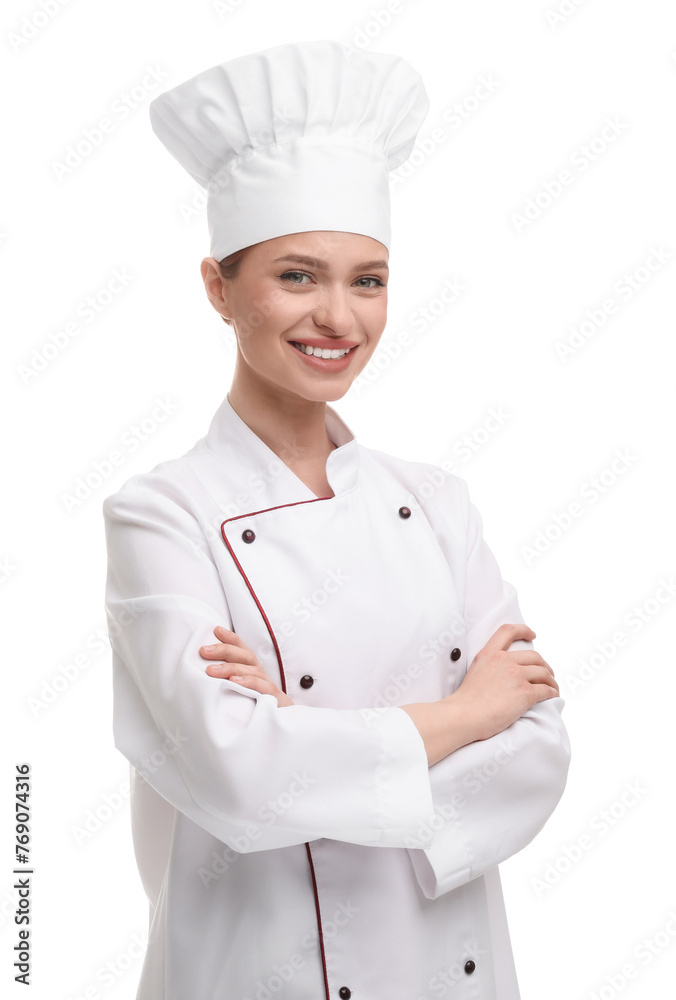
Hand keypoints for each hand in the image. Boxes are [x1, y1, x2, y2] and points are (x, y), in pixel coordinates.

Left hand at [199, 626, 293, 706]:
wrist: (284, 726)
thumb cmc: (258, 709)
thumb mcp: (241, 694)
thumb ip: (229, 683)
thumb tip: (206, 673)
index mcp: (253, 671)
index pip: (243, 650)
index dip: (231, 638)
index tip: (216, 630)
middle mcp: (261, 675)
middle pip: (245, 656)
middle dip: (224, 650)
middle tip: (204, 650)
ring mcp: (268, 686)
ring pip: (251, 670)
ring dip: (230, 668)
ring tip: (211, 670)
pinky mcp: (274, 699)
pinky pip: (262, 687)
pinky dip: (248, 682)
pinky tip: (234, 682)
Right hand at [451, 622, 558, 742]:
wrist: (464, 716)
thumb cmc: (466, 701)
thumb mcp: (475, 671)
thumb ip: (490, 666)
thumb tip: (505, 674)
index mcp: (489, 654)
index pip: (508, 631)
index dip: (523, 630)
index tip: (532, 635)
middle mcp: (504, 661)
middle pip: (534, 657)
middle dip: (544, 665)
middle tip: (547, 674)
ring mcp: (515, 675)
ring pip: (543, 673)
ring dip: (551, 681)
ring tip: (552, 688)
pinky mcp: (525, 692)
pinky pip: (546, 690)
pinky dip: (552, 692)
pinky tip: (552, 696)